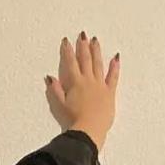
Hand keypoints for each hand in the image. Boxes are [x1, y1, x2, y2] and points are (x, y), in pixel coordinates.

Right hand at [46, 31, 118, 150]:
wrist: (89, 130)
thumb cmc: (74, 119)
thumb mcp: (61, 104)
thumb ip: (56, 89)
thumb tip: (49, 77)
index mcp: (75, 82)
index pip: (70, 62)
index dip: (67, 51)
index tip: (66, 40)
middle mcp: (88, 80)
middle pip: (85, 60)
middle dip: (83, 46)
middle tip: (83, 35)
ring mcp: (100, 85)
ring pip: (98, 64)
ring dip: (97, 51)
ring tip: (95, 40)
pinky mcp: (110, 93)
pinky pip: (113, 77)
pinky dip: (115, 67)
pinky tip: (116, 57)